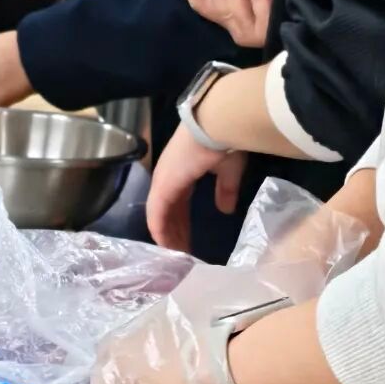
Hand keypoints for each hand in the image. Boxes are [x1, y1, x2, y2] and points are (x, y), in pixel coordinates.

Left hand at [146, 123, 246, 252]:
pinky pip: (156, 215)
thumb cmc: (224, 143)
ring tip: (175, 257)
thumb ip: (225, 190)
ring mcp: (162, 182)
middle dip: (175, 232)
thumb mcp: (228, 171)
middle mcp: (168, 176)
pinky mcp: (162, 188)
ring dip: (167, 236)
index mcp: (182, 170)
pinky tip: (167, 248)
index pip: (179, 201)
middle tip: (182, 255)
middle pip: (168, 210)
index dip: (183, 221)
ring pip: (159, 215)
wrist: (217, 126)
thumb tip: (226, 210)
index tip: (189, 240)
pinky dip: (160, 232)